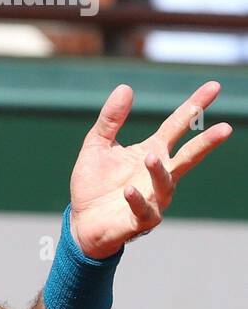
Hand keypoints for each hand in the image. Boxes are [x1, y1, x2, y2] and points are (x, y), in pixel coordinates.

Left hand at [69, 81, 232, 258]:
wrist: (83, 221)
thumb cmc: (94, 183)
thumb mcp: (97, 145)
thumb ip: (110, 119)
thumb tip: (125, 87)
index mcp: (152, 152)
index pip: (177, 126)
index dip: (195, 106)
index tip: (214, 87)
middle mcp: (160, 174)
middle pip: (189, 156)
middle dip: (207, 142)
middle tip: (225, 128)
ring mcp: (154, 198)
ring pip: (165, 183)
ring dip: (158, 170)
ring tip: (150, 156)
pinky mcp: (140, 219)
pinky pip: (144, 209)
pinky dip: (137, 199)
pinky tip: (129, 190)